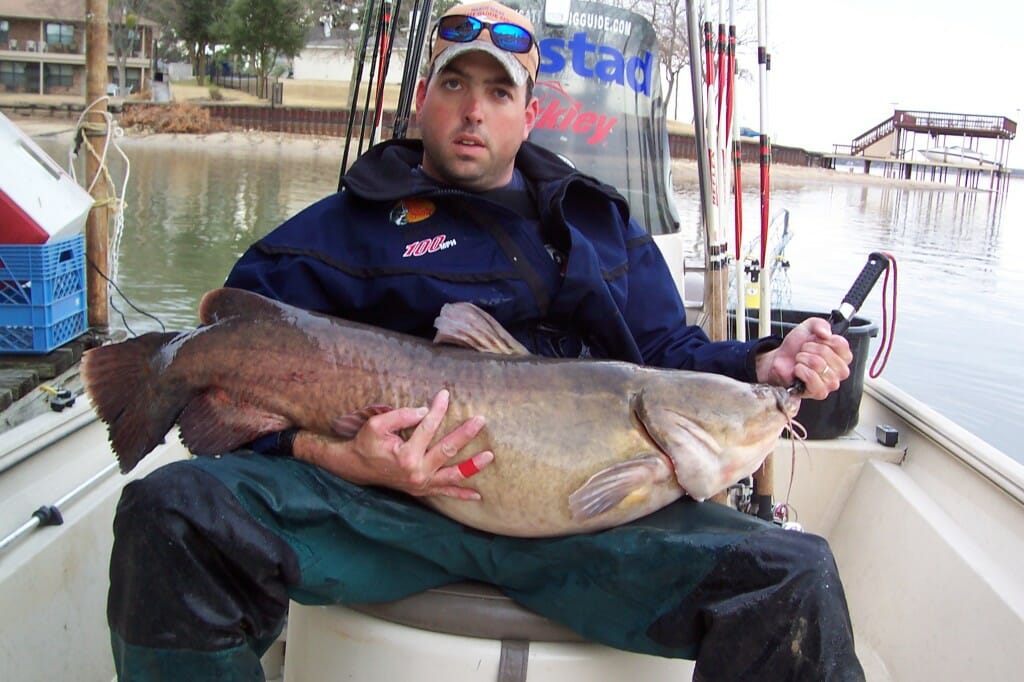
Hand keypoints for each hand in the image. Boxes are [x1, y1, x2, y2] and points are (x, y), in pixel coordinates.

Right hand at [293, 389, 493, 499]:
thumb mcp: (377, 425)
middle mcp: (417, 472)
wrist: (357, 468)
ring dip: (472, 466)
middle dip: (465, 434)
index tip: (445, 395)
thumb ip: (401, 416)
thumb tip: (424, 411)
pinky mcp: (422, 490)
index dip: (437, 409)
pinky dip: (460, 494)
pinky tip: (477, 495)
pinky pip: (444, 493)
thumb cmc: (366, 443)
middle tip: (480, 420)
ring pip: (452, 475)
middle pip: (447, 451)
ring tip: (489, 456)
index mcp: (406, 455)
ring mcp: (421, 484)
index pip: (428, 427)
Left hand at [755, 318, 852, 399]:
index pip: (841, 344)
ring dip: (803, 359)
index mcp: (842, 355)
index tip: (816, 340)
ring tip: (801, 360)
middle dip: (809, 349)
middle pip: (827, 353)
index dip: (824, 340)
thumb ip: (820, 324)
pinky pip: (813, 378)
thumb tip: (827, 333)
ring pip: (819, 364)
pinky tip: (799, 370)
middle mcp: (840, 370)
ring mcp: (831, 383)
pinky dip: (801, 370)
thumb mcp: (809, 328)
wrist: (781, 360)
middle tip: (804, 351)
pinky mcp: (820, 392)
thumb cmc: (797, 348)